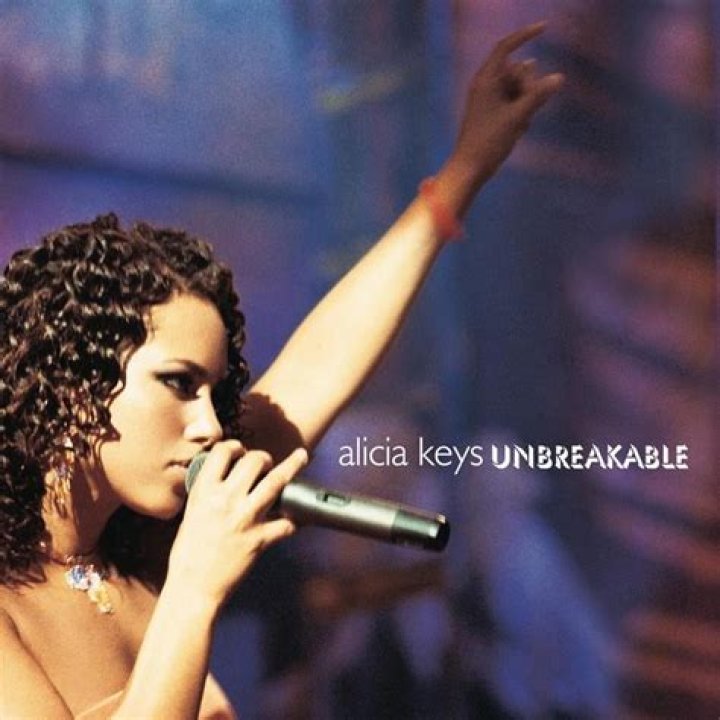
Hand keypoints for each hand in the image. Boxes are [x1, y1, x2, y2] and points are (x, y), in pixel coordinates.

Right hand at [167, 440, 307, 608]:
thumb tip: (226, 478)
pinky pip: (287, 522)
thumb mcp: (192, 513)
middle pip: (254, 460)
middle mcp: (226, 500)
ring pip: (276, 481)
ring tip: (300, 457)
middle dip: (263, 458)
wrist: (192, 587)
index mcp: (205, 492)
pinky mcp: (260, 539)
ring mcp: (245, 518)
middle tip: (265, 463)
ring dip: (291, 467)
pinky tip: (301, 516)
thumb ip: (209, 493)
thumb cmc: (188, 553)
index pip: (222, 452)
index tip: (240, 450)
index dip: (234, 447)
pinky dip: (296, 519)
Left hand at [439, 22, 563, 212]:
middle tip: (524, 110)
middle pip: (517, 71)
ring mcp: (490, 100)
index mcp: (486, 80)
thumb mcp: (517, 117)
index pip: (505, 48)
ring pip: (519, 89)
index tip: (545, 27)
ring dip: (526, 103)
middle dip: (528, 85)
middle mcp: (486, 85)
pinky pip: (515, 104)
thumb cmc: (489, 141)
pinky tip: (518, 131)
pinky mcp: (493, 113)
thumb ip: (538, 96)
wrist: (471, 168)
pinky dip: (520, 114)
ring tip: (520, 125)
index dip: (524, 35)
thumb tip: (559, 77)